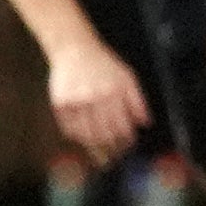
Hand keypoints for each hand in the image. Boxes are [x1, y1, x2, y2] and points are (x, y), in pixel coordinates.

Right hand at [46, 38, 149, 158]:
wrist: (75, 49)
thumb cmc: (105, 63)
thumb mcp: (128, 77)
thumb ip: (138, 101)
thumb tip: (145, 123)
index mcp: (114, 93)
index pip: (122, 126)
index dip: (126, 140)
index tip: (128, 147)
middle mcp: (94, 98)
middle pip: (104, 134)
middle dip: (111, 149)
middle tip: (115, 156)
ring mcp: (76, 101)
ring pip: (86, 135)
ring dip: (94, 148)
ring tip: (101, 155)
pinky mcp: (60, 103)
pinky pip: (69, 128)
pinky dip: (77, 137)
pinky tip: (84, 140)